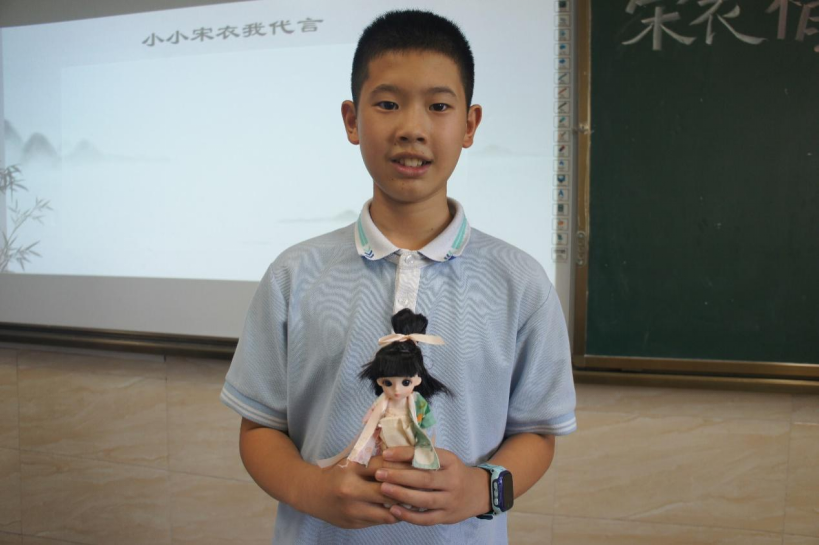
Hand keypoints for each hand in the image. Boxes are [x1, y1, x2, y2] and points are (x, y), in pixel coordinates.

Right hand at [307, 455, 412, 529]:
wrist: (312, 494)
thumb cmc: (337, 473)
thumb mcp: (351, 460)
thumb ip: (372, 456)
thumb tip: (402, 450)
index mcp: (351, 469)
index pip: (383, 467)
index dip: (403, 468)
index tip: (419, 468)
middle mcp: (351, 490)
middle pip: (388, 491)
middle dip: (407, 490)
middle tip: (424, 486)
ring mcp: (352, 510)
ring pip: (387, 511)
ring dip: (403, 507)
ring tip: (417, 500)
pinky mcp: (354, 524)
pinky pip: (380, 521)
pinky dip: (393, 515)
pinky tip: (402, 510)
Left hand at [374, 447, 490, 524]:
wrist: (480, 492)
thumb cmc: (454, 472)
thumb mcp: (447, 459)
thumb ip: (426, 456)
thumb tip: (394, 451)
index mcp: (451, 462)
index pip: (427, 456)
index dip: (405, 454)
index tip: (386, 453)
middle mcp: (452, 481)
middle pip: (425, 479)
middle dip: (400, 476)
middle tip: (379, 473)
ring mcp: (450, 500)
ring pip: (425, 500)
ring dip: (402, 495)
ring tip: (383, 489)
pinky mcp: (447, 517)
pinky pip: (426, 518)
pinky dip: (409, 516)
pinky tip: (394, 510)